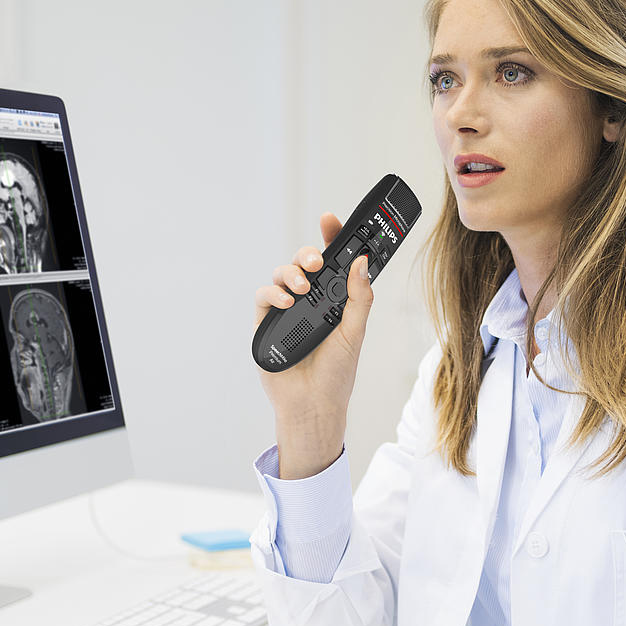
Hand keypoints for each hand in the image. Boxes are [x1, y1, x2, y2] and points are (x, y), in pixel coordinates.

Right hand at [253, 212, 374, 478]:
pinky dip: (273, 293)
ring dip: (291, 274)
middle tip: (317, 261)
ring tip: (303, 290)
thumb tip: (362, 262)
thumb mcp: (355, 332)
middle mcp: (309, 301)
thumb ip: (359, 297)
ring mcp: (287, 310)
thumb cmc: (336, 374)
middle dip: (308, 254)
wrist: (313, 405)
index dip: (330, 239)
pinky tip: (286, 302)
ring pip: (282, 275)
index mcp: (333, 299)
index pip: (332, 263)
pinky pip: (264, 296)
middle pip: (304, 264)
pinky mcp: (266, 323)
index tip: (330, 220)